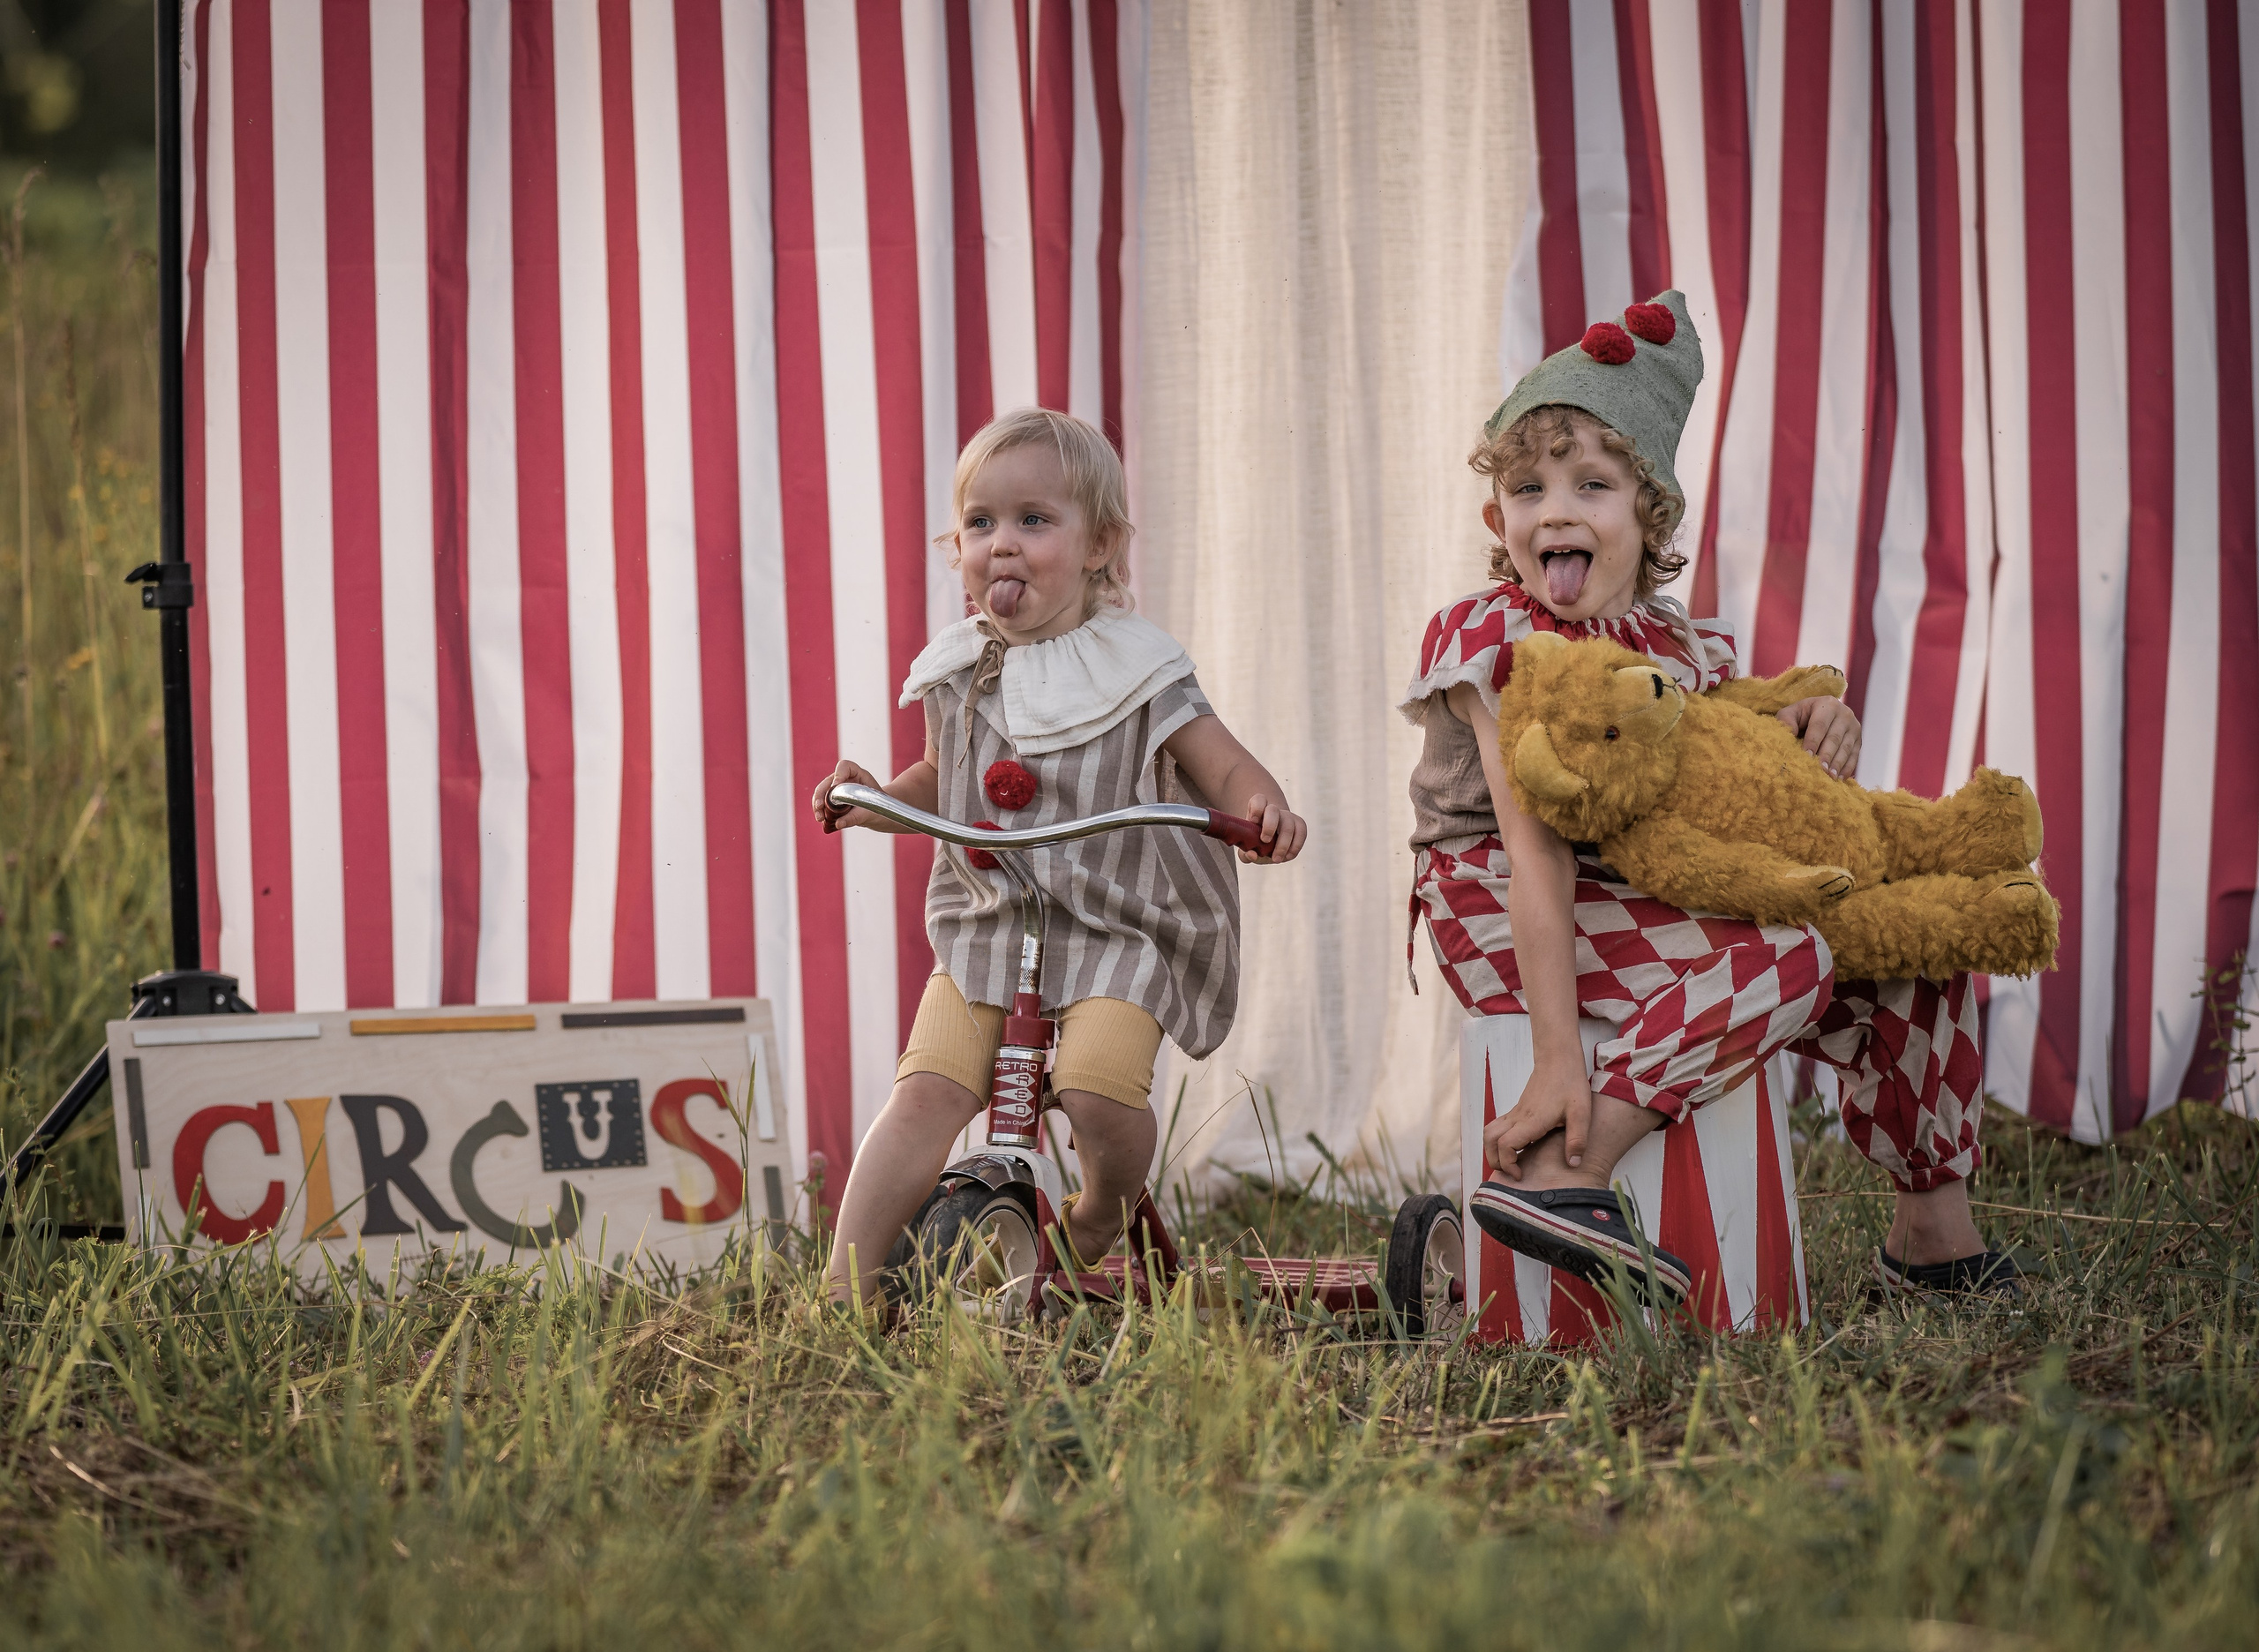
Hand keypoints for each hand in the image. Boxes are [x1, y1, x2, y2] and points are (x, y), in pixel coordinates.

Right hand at [812, 759, 880, 831]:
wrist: (879, 811)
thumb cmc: (877, 807)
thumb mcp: (869, 812)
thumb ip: (855, 817)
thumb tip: (838, 824)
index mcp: (857, 774)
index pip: (844, 766)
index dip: (839, 774)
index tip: (836, 785)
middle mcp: (844, 779)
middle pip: (827, 781)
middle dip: (821, 794)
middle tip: (820, 807)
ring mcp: (837, 788)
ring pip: (821, 792)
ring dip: (817, 804)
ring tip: (819, 817)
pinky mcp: (832, 799)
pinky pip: (822, 802)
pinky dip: (819, 810)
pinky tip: (821, 819)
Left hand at [1238, 795, 1306, 863]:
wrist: (1270, 842)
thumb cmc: (1255, 843)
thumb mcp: (1247, 849)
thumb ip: (1245, 853)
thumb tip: (1252, 855)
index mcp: (1257, 810)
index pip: (1258, 800)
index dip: (1256, 809)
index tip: (1253, 821)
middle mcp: (1273, 810)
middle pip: (1273, 810)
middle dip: (1269, 825)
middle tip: (1264, 841)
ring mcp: (1287, 816)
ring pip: (1288, 823)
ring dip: (1283, 843)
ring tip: (1276, 859)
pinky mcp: (1299, 824)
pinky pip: (1301, 831)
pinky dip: (1295, 845)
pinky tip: (1288, 856)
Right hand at [1483, 1058, 1592, 1179]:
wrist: (1558, 1059)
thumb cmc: (1570, 1084)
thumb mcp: (1581, 1113)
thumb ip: (1577, 1139)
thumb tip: (1573, 1164)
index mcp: (1532, 1121)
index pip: (1505, 1146)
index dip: (1508, 1164)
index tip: (1520, 1175)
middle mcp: (1518, 1117)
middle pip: (1489, 1140)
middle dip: (1494, 1160)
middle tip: (1512, 1173)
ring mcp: (1516, 1112)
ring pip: (1490, 1132)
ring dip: (1493, 1150)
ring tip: (1510, 1162)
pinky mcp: (1518, 1109)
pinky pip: (1499, 1127)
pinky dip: (1499, 1141)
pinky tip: (1519, 1148)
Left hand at [1778, 697, 1861, 779]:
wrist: (1821, 714)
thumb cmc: (1801, 716)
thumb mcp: (1791, 713)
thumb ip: (1785, 721)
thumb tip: (1788, 733)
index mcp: (1827, 704)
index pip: (1820, 725)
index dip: (1813, 741)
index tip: (1807, 756)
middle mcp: (1845, 714)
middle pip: (1834, 738)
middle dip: (1826, 755)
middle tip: (1820, 770)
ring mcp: (1854, 727)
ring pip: (1846, 748)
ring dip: (1838, 764)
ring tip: (1829, 777)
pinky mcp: (1858, 740)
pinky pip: (1854, 755)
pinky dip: (1847, 768)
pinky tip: (1839, 779)